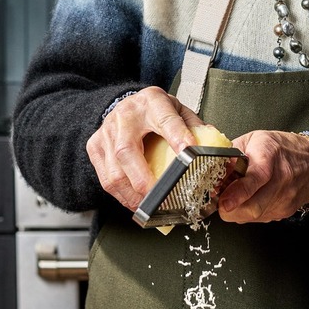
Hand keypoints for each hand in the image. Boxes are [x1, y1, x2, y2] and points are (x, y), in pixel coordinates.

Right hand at [86, 87, 200, 210]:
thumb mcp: (178, 109)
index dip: (177, 137)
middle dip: (143, 180)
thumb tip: (213, 152)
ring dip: (131, 195)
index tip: (188, 153)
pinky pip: (105, 179)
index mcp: (151, 103)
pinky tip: (135, 202)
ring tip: (149, 207)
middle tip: (160, 198)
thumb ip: (194, 128)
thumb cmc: (155, 110)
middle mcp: (124, 116)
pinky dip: (121, 196)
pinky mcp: (95, 147)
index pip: (165, 119)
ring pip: (113, 171)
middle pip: (127, 150)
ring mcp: (106, 133)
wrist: (125, 102)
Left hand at [216, 130, 308, 223]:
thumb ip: (231, 156)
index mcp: (269, 155)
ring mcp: (285, 197)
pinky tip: (250, 200)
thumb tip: (213, 172)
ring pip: (254, 216)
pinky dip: (249, 213)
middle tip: (220, 201)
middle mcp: (281, 178)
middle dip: (230, 209)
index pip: (256, 178)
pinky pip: (260, 219)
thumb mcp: (252, 140)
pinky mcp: (286, 211)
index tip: (223, 202)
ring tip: (236, 197)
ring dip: (238, 210)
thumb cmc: (279, 148)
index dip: (238, 192)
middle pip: (253, 206)